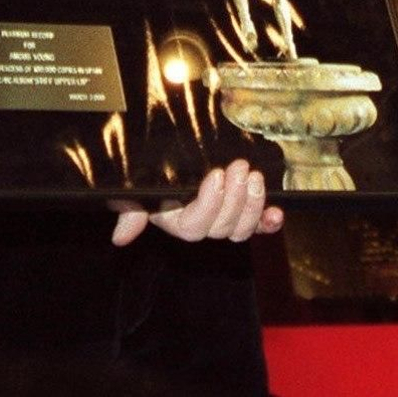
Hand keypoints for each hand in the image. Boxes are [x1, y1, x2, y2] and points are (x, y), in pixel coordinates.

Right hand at [110, 159, 284, 245]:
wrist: (170, 160)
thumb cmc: (154, 173)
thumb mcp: (139, 189)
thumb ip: (131, 211)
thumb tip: (120, 237)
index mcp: (178, 221)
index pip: (195, 227)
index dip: (210, 204)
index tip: (217, 175)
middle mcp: (204, 224)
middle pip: (223, 228)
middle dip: (235, 198)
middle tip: (240, 168)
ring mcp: (226, 219)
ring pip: (242, 228)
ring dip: (253, 204)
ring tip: (254, 176)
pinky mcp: (246, 211)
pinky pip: (260, 225)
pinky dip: (269, 221)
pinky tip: (277, 213)